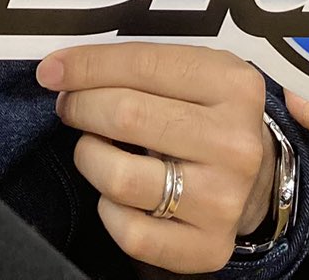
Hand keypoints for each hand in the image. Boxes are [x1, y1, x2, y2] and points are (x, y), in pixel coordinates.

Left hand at [41, 43, 275, 273]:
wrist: (256, 182)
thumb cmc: (210, 118)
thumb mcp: (197, 74)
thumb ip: (142, 62)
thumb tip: (61, 67)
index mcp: (235, 85)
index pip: (143, 64)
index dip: (87, 65)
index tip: (52, 69)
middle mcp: (235, 143)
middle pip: (127, 116)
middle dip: (81, 106)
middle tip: (70, 106)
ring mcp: (222, 198)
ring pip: (120, 177)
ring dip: (90, 156)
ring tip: (95, 147)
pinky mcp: (207, 246)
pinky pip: (130, 232)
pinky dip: (109, 209)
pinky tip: (118, 193)